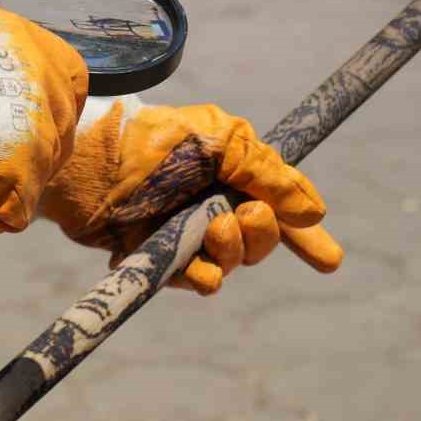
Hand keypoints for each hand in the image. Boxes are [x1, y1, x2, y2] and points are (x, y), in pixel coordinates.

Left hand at [38, 97, 340, 293]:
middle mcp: (211, 204)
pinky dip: (200, 274)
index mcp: (231, 172)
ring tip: (209, 228)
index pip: (279, 208)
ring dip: (230, 250)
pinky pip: (198, 280)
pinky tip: (187, 257)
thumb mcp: (221, 139)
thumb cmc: (153, 139)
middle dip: (261, 234)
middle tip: (243, 216)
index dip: (305, 236)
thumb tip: (314, 211)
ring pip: (232, 263)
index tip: (328, 260)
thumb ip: (268, 172)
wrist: (91, 161)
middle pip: (261, 242)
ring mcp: (184, 232)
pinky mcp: (159, 256)